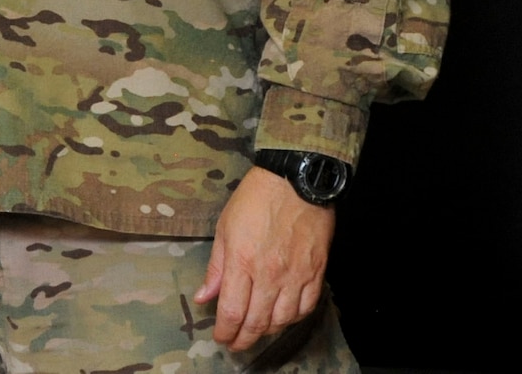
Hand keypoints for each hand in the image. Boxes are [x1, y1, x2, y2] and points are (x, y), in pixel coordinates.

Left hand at [193, 166, 334, 350]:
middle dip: (243, 339)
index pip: (232, 312)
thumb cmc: (257, 197)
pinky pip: (306, 306)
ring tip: (258, 329)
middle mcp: (270, 273)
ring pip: (282, 320)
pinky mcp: (316, 270)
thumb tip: (205, 297)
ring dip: (267, 330)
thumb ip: (217, 267)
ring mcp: (296, 274)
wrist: (297, 178)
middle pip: (256, 323)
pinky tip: (284, 315)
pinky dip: (294, 318)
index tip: (221, 337)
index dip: (225, 332)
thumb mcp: (226, 227)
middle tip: (236, 343)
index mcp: (243, 261)